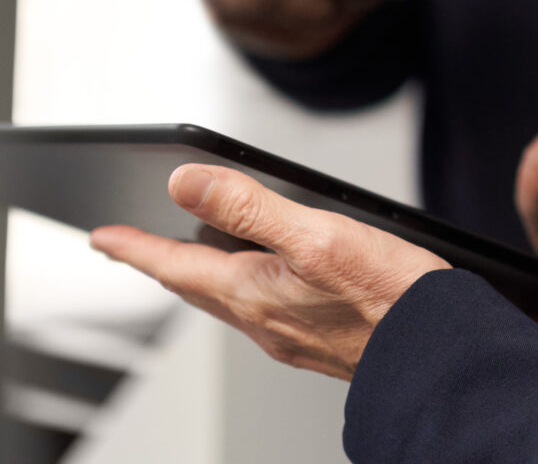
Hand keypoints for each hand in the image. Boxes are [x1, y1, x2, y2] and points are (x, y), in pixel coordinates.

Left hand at [91, 164, 449, 378]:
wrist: (436, 354)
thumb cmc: (388, 296)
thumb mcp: (316, 235)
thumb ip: (249, 207)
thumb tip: (186, 183)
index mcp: (252, 292)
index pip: (174, 264)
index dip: (134, 246)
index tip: (101, 236)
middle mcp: (262, 320)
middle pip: (194, 286)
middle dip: (160, 262)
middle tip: (131, 246)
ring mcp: (288, 335)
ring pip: (226, 300)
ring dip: (198, 276)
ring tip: (185, 259)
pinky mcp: (317, 341)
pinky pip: (258, 312)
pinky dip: (240, 290)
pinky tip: (260, 285)